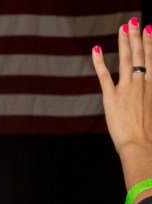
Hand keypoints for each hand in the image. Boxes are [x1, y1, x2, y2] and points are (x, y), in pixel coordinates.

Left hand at [93, 18, 151, 194]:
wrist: (140, 143)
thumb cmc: (147, 132)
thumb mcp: (151, 108)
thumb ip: (146, 96)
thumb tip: (143, 92)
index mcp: (151, 86)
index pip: (150, 59)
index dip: (149, 43)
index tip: (148, 29)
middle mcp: (141, 83)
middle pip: (139, 54)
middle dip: (136, 36)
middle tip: (133, 21)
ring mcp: (126, 88)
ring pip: (125, 59)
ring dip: (124, 42)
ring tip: (123, 27)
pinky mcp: (111, 97)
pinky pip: (104, 75)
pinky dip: (99, 61)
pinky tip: (96, 49)